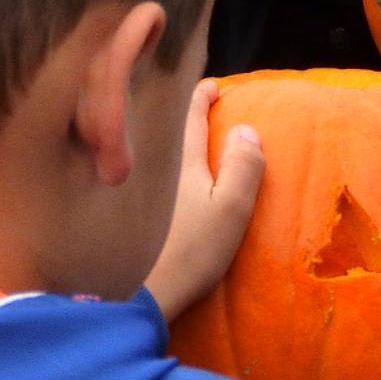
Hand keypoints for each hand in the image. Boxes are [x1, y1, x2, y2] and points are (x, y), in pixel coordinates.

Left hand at [146, 79, 264, 321]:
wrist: (143, 293)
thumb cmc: (191, 249)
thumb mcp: (231, 209)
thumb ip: (243, 168)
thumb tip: (246, 129)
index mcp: (181, 164)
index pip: (190, 119)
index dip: (202, 98)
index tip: (214, 86)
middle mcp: (155, 170)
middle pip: (167, 133)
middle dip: (181, 116)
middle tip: (197, 106)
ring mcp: (141, 193)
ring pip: (155, 155)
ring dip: (168, 141)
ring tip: (183, 139)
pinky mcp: (134, 216)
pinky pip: (148, 177)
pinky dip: (158, 167)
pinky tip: (163, 178)